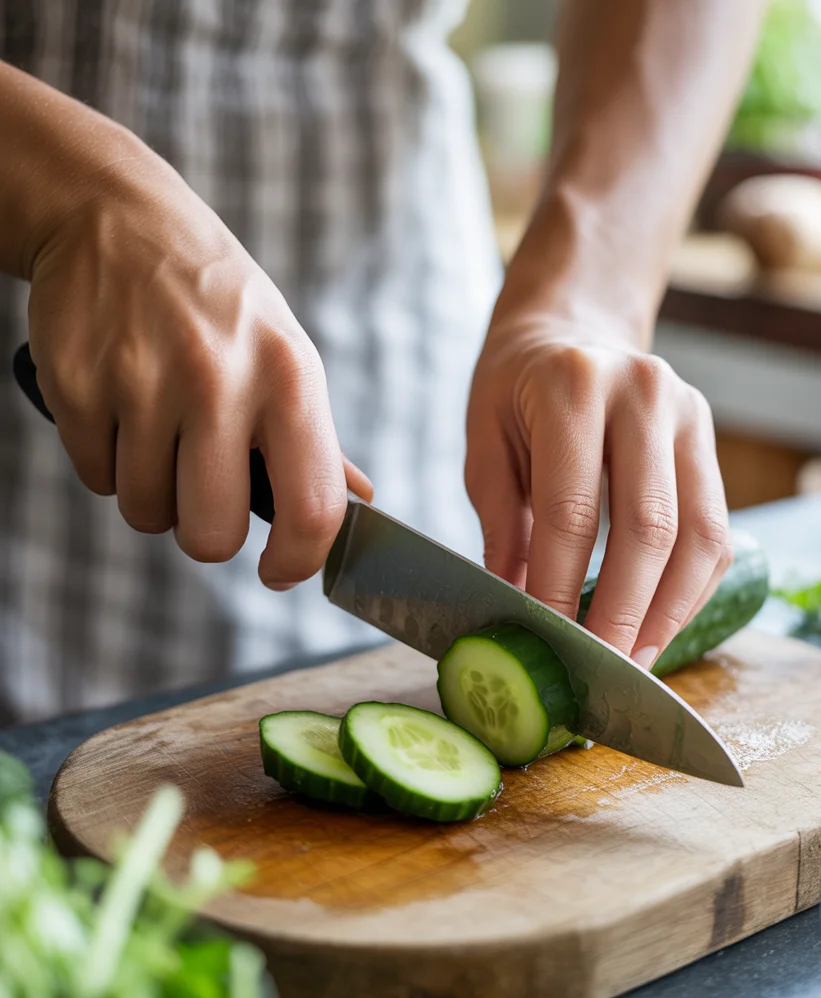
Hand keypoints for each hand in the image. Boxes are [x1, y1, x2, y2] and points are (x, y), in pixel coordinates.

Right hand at [25, 123, 369, 589]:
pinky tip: (120, 405)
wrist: (116, 216)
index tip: (278, 572)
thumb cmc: (217, 302)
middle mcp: (219, 380)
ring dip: (152, 491)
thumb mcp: (284, 353)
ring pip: (145, 512)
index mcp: (288, 377)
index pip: (312, 508)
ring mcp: (141, 382)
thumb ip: (318, 439)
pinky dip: (106, 458)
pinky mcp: (76, 384)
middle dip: (205, 532)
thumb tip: (360, 502)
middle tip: (202, 490)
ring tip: (159, 429)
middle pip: (211, 535)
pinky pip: (95, 476)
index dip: (297, 563)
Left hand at [465, 313, 730, 667]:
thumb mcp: (484, 441)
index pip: (572, 509)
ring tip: (636, 660)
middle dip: (625, 612)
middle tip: (601, 670)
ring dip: (670, 611)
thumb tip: (517, 608)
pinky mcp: (708, 439)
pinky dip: (691, 589)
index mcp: (573, 387)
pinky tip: (660, 624)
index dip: (561, 585)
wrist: (572, 325)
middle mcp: (643, 394)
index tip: (548, 640)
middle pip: (650, 527)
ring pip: (701, 535)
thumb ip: (500, 522)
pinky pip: (717, 531)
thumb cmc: (516, 387)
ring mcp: (688, 415)